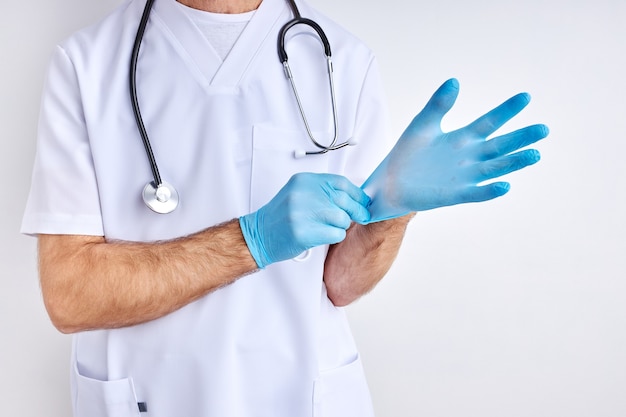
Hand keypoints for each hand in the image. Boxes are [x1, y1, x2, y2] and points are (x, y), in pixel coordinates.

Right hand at [239, 173, 370, 267]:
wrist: (259, 234)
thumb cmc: (282, 216)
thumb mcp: (300, 193)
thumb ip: (324, 191)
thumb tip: (356, 196)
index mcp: (304, 181)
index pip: (341, 182)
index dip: (358, 193)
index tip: (364, 201)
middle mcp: (303, 193)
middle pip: (344, 200)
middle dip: (357, 211)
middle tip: (361, 216)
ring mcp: (302, 213)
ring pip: (342, 218)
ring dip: (342, 225)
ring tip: (331, 227)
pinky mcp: (303, 232)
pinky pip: (335, 233)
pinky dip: (336, 236)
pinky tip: (326, 235)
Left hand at [362, 78, 548, 221]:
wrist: (390, 182)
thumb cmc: (406, 154)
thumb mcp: (423, 125)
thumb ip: (439, 105)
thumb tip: (454, 80)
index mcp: (462, 138)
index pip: (490, 122)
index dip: (507, 110)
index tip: (526, 96)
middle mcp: (469, 157)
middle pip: (500, 146)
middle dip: (521, 138)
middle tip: (543, 129)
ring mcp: (464, 177)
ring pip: (495, 169)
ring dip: (514, 162)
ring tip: (535, 153)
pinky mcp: (454, 195)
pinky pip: (476, 193)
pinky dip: (490, 191)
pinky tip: (504, 185)